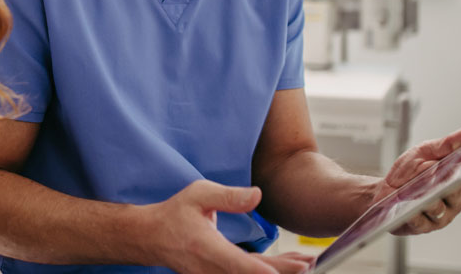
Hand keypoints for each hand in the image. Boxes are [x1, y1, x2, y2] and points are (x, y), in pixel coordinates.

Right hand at [141, 180, 313, 273]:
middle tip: (309, 261)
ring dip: (278, 273)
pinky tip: (283, 267)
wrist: (152, 237)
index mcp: (207, 247)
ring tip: (304, 263)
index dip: (268, 269)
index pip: (241, 264)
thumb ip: (228, 196)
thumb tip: (257, 195)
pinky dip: (266, 273)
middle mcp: (211, 268)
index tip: (295, 266)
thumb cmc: (174, 214)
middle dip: (284, 271)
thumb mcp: (198, 194)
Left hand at [372, 124, 460, 234]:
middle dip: (451, 182)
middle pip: (456, 190)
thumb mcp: (425, 152)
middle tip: (449, 173)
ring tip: (422, 193)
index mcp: (457, 178)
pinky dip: (416, 215)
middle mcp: (454, 198)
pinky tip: (410, 210)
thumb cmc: (408, 172)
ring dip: (431, 200)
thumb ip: (448, 144)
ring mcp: (440, 214)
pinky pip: (421, 222)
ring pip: (440, 208)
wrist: (383, 192)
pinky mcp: (423, 226)